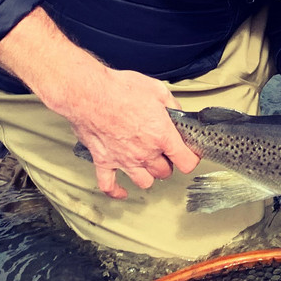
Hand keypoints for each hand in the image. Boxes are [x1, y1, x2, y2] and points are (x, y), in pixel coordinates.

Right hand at [67, 67, 200, 199]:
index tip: (189, 153)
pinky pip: (109, 186)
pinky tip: (122, 191)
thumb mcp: (158, 90)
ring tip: (147, 165)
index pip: (186, 162)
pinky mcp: (104, 161)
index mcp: (162, 135)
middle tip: (165, 152)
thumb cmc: (121, 89)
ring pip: (144, 182)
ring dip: (148, 176)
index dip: (191, 158)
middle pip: (165, 172)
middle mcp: (145, 153)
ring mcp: (124, 160)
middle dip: (168, 163)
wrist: (90, 94)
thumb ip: (172, 105)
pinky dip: (116, 191)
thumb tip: (178, 113)